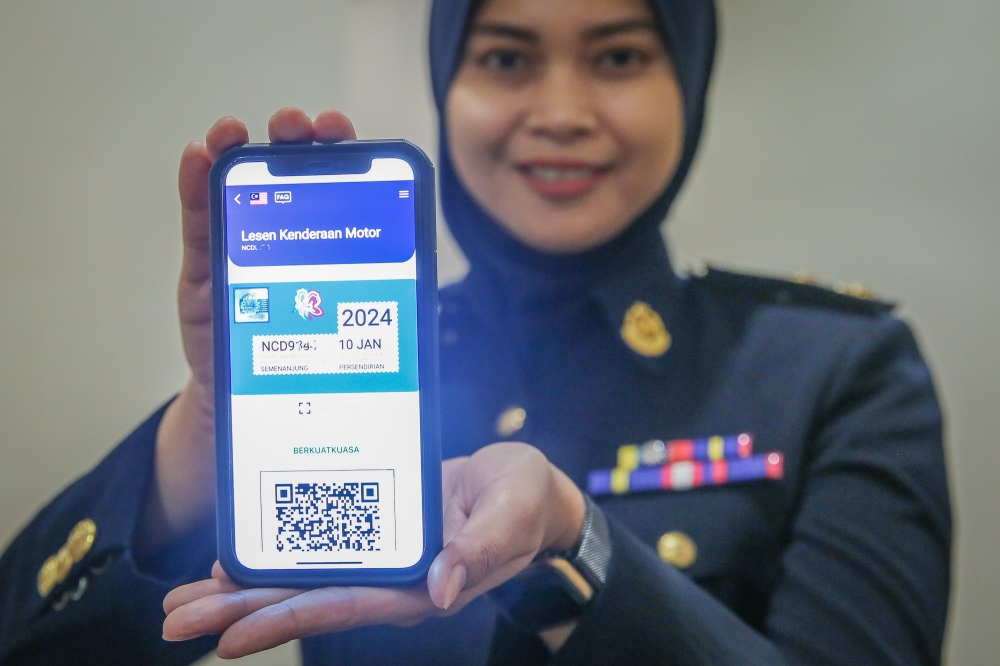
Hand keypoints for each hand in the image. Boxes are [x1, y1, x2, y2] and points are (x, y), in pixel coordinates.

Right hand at [138, 109, 356, 554]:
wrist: (258, 405)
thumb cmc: (314, 365)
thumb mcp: (360, 338)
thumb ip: (391, 313)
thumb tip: (432, 295)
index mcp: (331, 246)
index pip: (339, 190)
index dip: (340, 157)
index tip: (339, 133)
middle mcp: (288, 237)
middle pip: (290, 178)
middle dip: (291, 144)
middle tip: (293, 128)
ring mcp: (244, 248)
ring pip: (241, 190)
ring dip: (236, 152)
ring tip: (232, 133)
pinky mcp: (207, 269)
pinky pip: (200, 224)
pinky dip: (196, 187)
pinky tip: (199, 157)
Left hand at [161, 443, 585, 658]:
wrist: (524, 487)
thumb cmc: (524, 501)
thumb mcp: (513, 514)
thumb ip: (481, 550)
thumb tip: (440, 586)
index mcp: (420, 584)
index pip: (343, 604)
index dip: (284, 619)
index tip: (227, 634)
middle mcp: (391, 578)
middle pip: (306, 598)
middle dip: (239, 610)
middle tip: (175, 620)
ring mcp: (379, 555)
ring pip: (302, 575)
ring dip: (244, 588)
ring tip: (184, 600)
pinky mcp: (374, 528)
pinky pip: (317, 543)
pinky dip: (275, 552)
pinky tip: (234, 559)